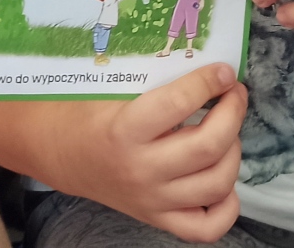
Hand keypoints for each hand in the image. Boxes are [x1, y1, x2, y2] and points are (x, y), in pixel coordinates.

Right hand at [47, 64, 244, 241]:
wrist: (59, 152)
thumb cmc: (84, 111)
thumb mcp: (110, 88)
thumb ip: (155, 80)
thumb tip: (205, 66)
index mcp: (124, 131)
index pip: (178, 104)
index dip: (208, 83)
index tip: (224, 70)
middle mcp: (141, 170)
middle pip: (208, 146)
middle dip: (232, 113)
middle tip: (234, 93)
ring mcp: (152, 200)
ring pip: (216, 184)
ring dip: (233, 151)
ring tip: (227, 130)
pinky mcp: (158, 218)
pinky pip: (208, 227)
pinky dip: (227, 204)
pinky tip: (221, 176)